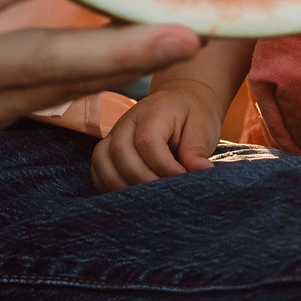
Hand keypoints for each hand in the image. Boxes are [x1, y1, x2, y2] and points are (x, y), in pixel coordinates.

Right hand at [90, 80, 228, 191]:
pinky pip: (97, 170)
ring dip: (121, 185)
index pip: (147, 142)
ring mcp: (114, 134)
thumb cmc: (193, 116)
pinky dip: (109, 186)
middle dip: (142, 179)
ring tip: (148, 198)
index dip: (164, 167)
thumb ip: (197, 149)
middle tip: (165, 193)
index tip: (183, 179)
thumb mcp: (203, 126)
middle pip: (120, 153)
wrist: (181, 102)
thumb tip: (201, 170)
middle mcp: (127, 121)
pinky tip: (132, 196)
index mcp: (153, 111)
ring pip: (101, 162)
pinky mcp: (108, 149)